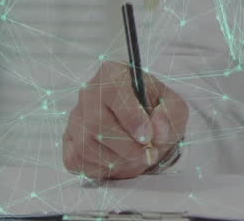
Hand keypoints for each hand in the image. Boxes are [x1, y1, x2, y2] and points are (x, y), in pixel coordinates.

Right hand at [62, 60, 188, 179]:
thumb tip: (157, 131)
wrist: (142, 124)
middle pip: (97, 124)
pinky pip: (78, 161)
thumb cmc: (156, 110)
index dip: (131, 118)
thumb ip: (171, 115)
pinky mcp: (69, 141)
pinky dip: (102, 169)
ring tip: (137, 159)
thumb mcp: (174, 106)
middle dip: (127, 147)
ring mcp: (75, 118)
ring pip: (87, 146)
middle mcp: (89, 93)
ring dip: (117, 160)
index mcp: (113, 74)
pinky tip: (119, 161)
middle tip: (148, 155)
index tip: (148, 138)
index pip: (114, 91)